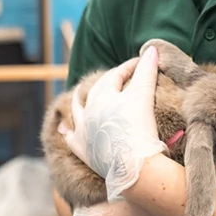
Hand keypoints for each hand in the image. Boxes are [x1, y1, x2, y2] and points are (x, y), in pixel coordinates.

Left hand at [60, 45, 167, 200]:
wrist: (133, 166)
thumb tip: (151, 49)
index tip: (143, 62)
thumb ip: (147, 70)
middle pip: (96, 90)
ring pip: (76, 111)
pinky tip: (64, 128)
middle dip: (108, 81)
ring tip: (78, 95)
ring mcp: (83, 131)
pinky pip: (70, 137)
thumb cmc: (139, 128)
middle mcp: (88, 111)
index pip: (117, 75)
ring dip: (79, 101)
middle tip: (119, 77)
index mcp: (103, 95)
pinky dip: (68, 130)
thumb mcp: (144, 94)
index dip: (131, 67)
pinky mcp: (83, 150)